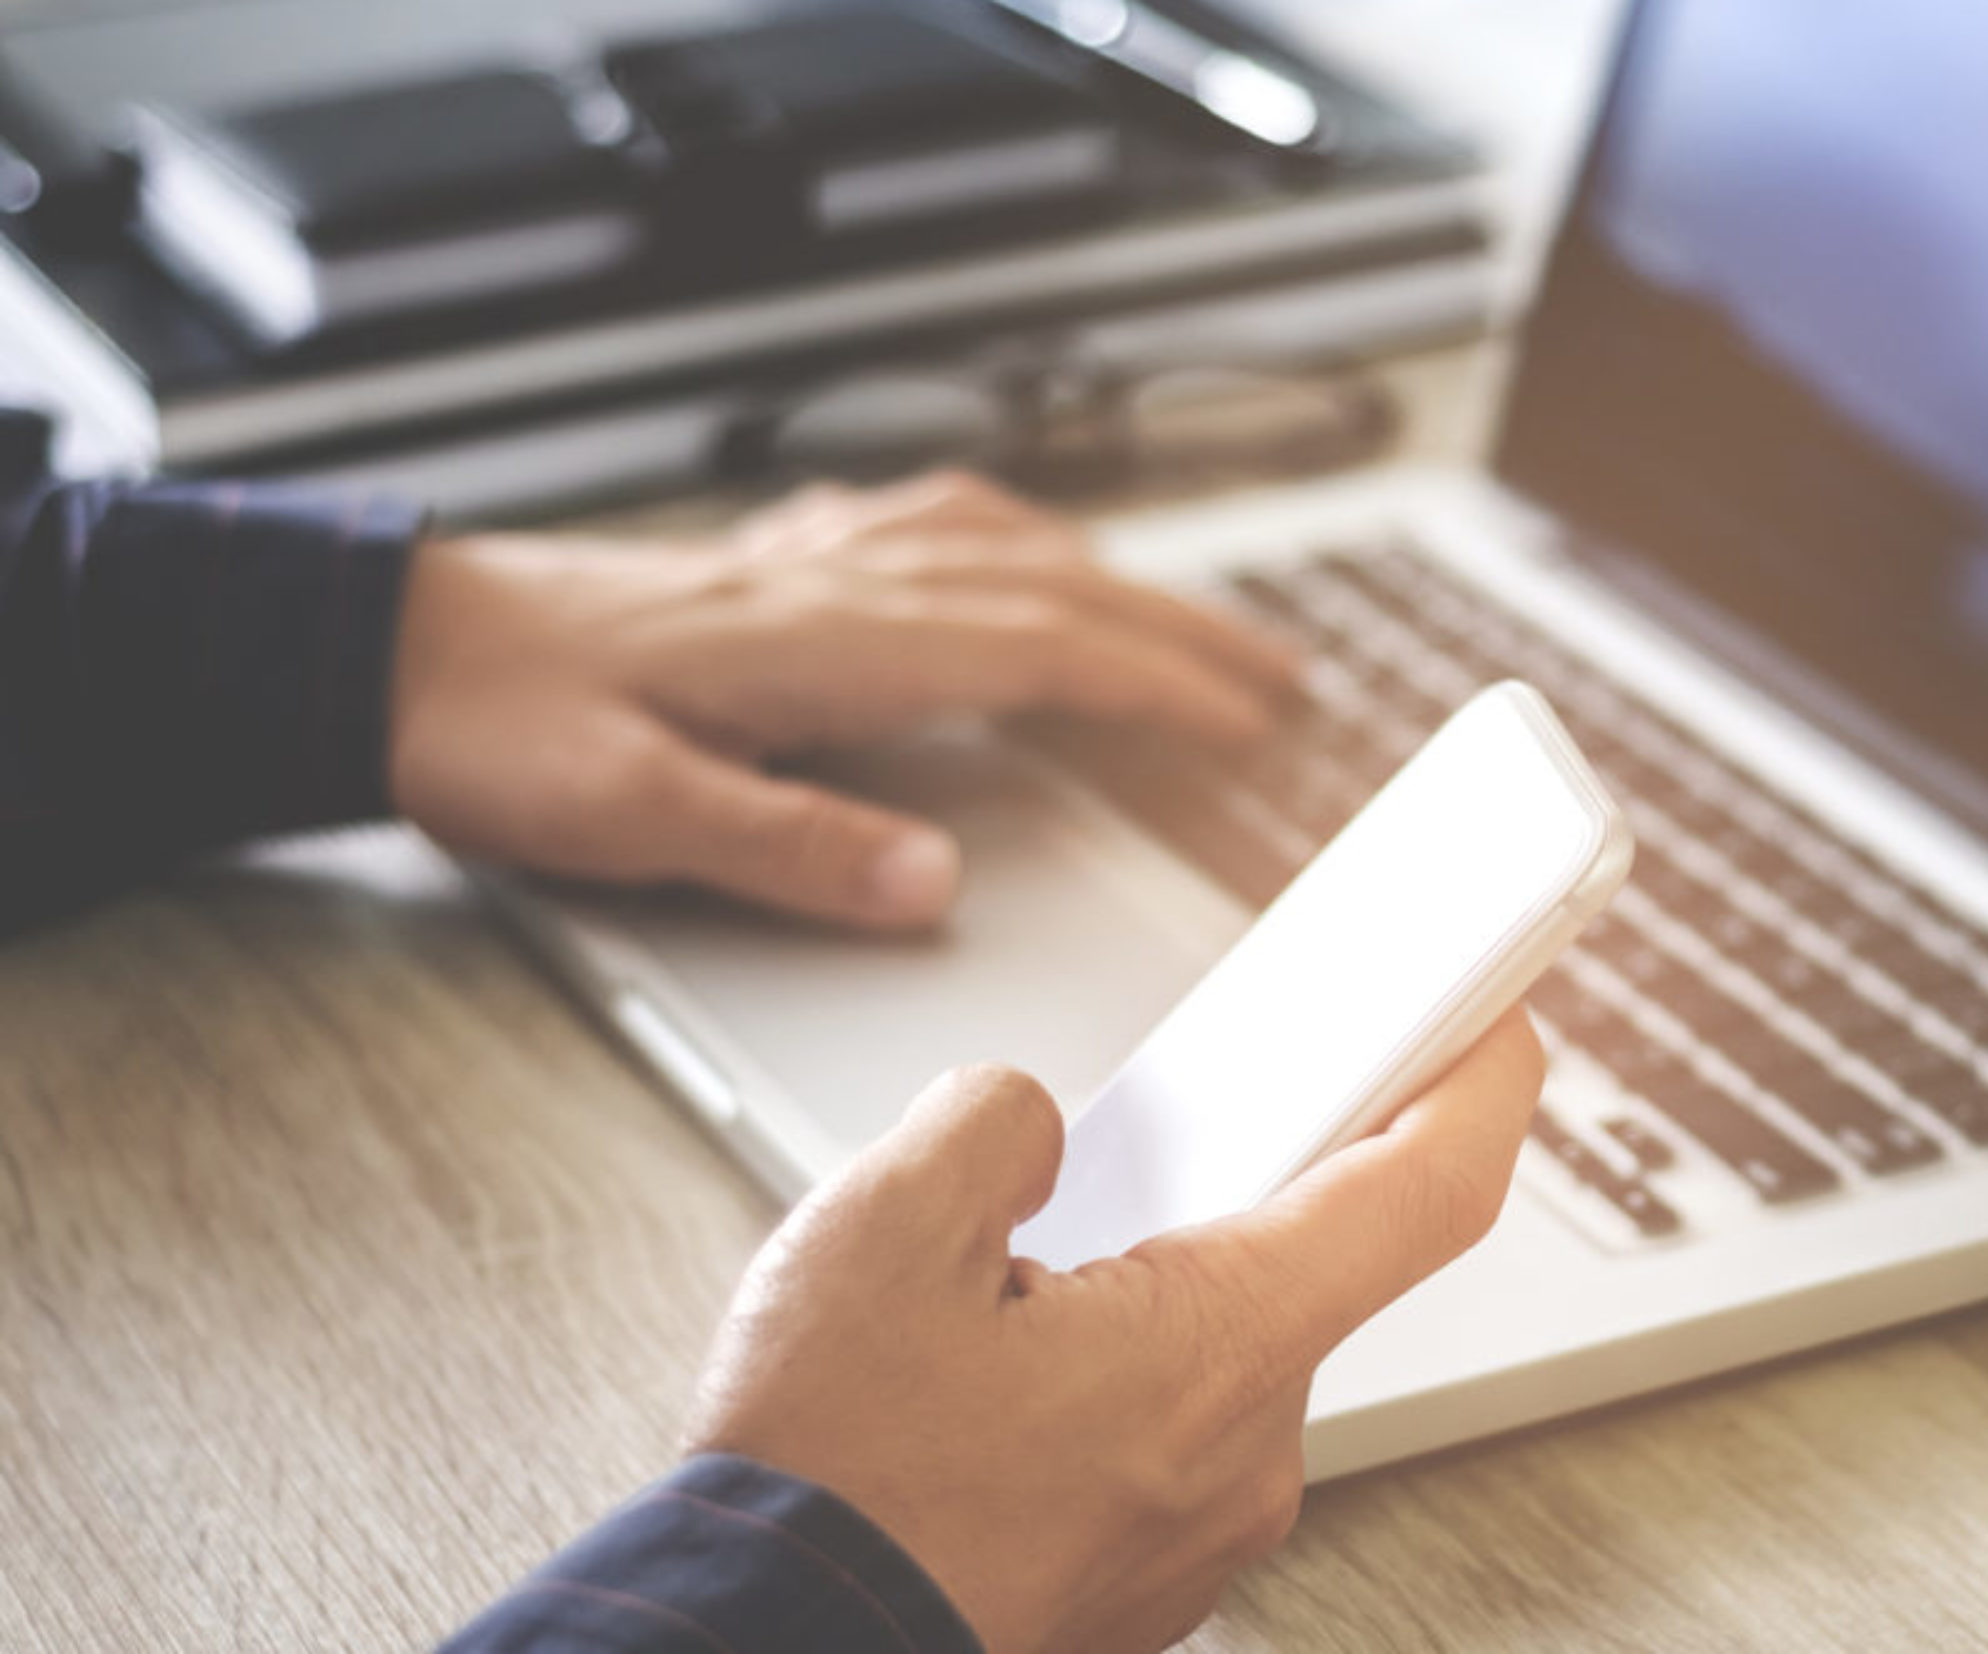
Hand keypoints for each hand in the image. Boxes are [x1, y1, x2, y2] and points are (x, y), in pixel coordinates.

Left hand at [388, 472, 1295, 928]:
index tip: (1249, 718)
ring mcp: (811, 563)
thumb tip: (934, 882)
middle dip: (1178, 631)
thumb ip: (789, 844)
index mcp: (825, 641)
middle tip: (1278, 679)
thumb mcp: (631, 813)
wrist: (390, 648)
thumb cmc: (502, 730)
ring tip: (1193, 627)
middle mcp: (838, 583)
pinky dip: (1019, 542)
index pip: (1036, 649)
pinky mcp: (777, 567)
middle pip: (1052, 586)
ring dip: (1117, 584)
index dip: (1158, 682)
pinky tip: (1025, 557)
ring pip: (1006, 548)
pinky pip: (934, 529)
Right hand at [685, 1008, 1547, 1653]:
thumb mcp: (878, 1231)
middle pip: (1305, 1263)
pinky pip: (1169, 1432)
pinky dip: (1115, 1374)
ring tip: (1011, 1272)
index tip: (1499, 1010)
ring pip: (1219, 1351)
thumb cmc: (824, 1492)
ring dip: (1145, 1287)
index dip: (1483, 1079)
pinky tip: (999, 1367)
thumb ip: (992, 1126)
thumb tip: (1032, 1129)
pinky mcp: (1146, 1575)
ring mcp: (1200, 1531)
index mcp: (1216, 1349)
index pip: (1426, 1192)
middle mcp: (1243, 1454)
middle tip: (1156, 1121)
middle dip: (1223, 1180)